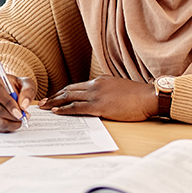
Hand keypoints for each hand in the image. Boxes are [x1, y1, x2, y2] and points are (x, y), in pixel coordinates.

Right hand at [0, 71, 35, 132]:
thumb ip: (28, 91)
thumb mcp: (26, 83)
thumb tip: (23, 105)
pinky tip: (13, 122)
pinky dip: (7, 127)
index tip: (19, 111)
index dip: (8, 102)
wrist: (9, 92)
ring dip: (12, 123)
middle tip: (23, 117)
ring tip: (20, 119)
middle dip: (12, 116)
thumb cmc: (16, 86)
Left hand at [38, 76, 159, 121]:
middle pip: (70, 90)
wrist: (148, 97)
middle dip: (55, 96)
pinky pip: (77, 108)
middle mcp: (96, 85)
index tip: (55, 96)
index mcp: (101, 80)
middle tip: (42, 102)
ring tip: (44, 107)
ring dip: (55, 102)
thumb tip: (100, 101)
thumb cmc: (138, 96)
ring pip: (70, 98)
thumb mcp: (119, 89)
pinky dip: (64, 109)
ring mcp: (97, 95)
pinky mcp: (99, 106)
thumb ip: (107, 92)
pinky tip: (56, 112)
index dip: (64, 91)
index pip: (77, 86)